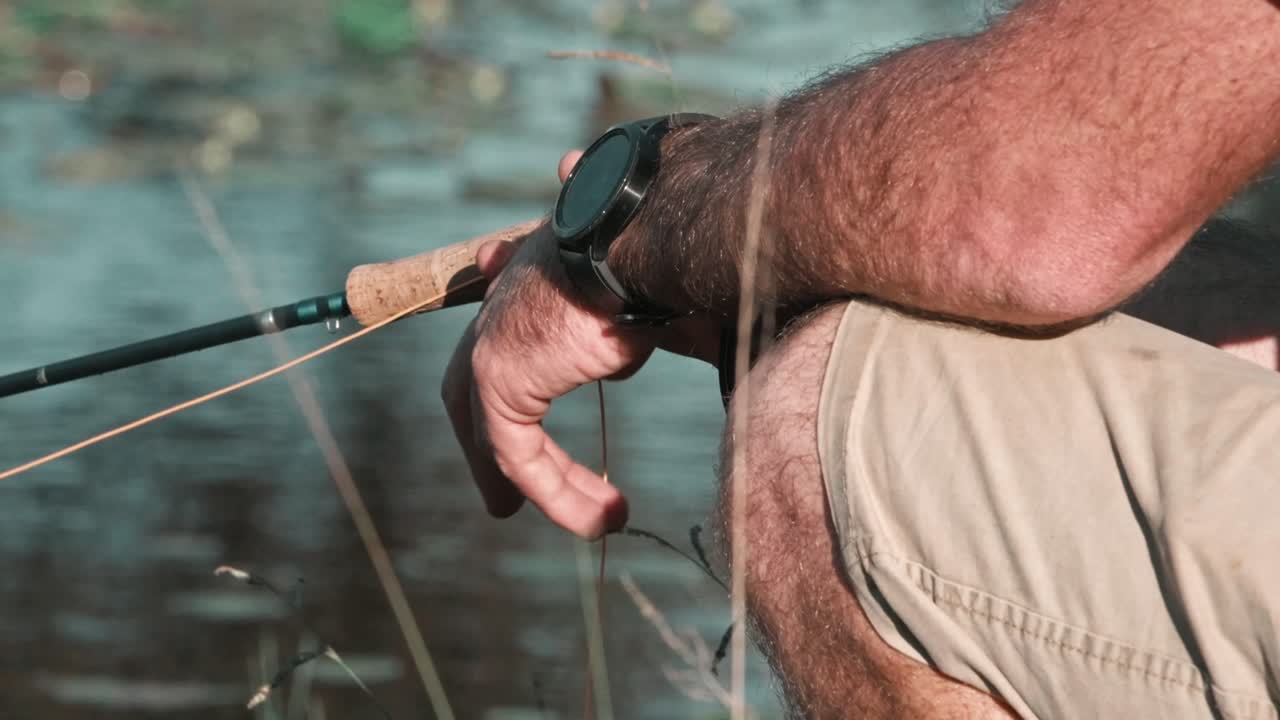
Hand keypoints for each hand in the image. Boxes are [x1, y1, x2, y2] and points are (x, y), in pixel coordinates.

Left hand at [444, 151, 713, 538]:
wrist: (650, 235)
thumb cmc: (671, 254)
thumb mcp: (663, 297)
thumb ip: (660, 323)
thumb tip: (700, 337)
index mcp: (538, 272)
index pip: (504, 328)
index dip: (510, 378)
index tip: (527, 411)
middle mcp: (505, 298)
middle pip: (471, 385)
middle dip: (486, 442)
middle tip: (504, 494)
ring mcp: (494, 336)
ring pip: (495, 430)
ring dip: (532, 483)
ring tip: (582, 519)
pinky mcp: (499, 376)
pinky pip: (516, 452)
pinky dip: (554, 492)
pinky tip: (599, 519)